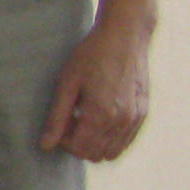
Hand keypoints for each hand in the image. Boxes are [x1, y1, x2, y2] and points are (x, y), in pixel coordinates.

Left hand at [40, 7, 150, 161]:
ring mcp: (136, 118)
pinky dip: (111, 136)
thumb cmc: (91, 55)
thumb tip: (46, 146)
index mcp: (102, 115)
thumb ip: (56, 118)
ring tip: (85, 116)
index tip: (60, 122)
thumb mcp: (67, 84)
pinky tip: (101, 114)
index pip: (80, 150)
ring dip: (95, 141)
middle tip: (71, 119)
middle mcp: (122, 121)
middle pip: (96, 154)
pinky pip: (126, 140)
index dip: (64, 141)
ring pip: (112, 151)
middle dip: (79, 143)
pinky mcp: (144, 112)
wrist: (125, 36)